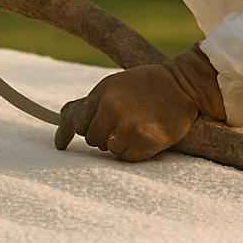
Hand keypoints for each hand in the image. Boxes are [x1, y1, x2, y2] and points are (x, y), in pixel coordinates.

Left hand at [59, 47, 226, 161]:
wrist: (183, 85)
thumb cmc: (143, 85)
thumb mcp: (112, 85)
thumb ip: (87, 105)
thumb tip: (60, 128)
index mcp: (104, 96)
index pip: (76, 122)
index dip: (70, 131)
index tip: (60, 145)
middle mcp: (115, 112)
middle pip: (93, 140)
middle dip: (102, 134)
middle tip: (120, 122)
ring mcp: (133, 128)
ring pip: (110, 150)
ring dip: (119, 143)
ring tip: (134, 127)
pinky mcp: (150, 142)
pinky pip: (128, 157)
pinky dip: (133, 151)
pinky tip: (144, 136)